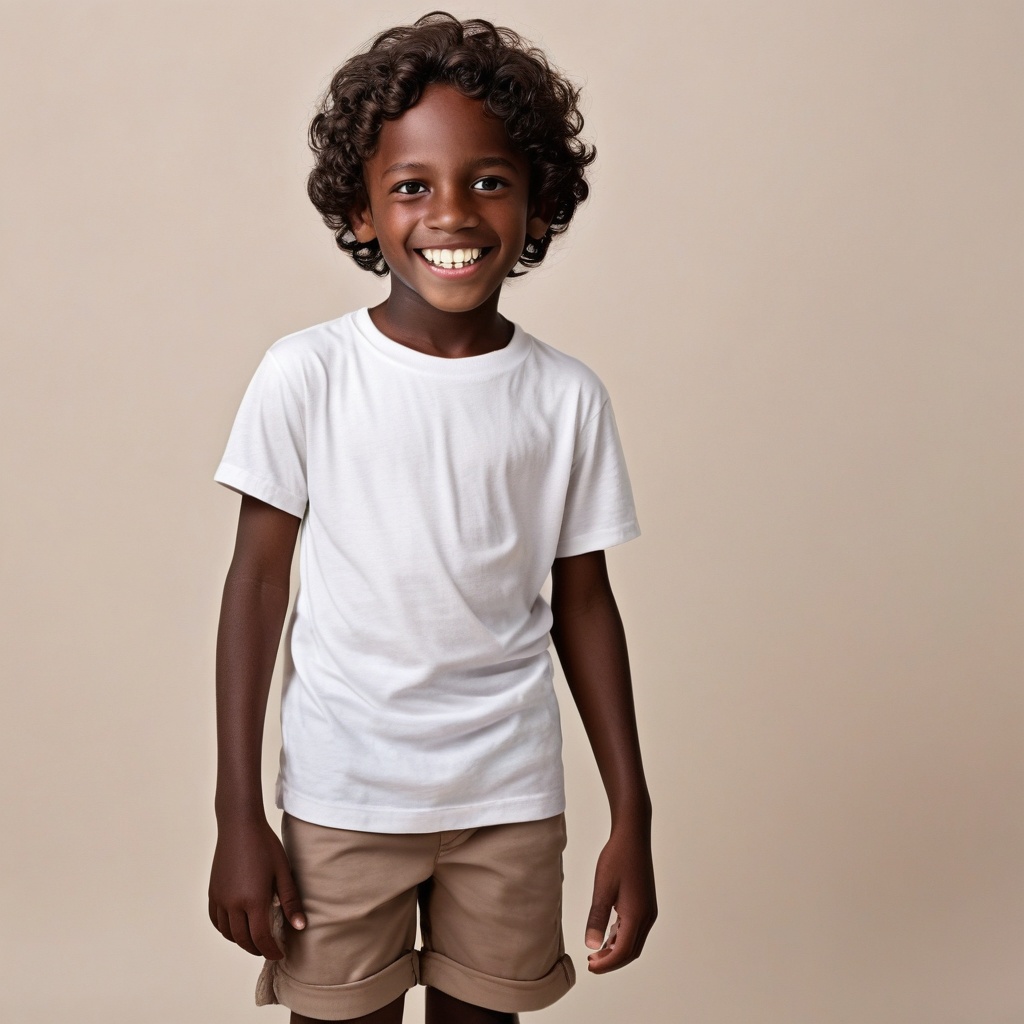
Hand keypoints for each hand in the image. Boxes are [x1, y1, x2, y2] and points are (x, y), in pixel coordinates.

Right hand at [208, 815, 305, 959]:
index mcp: (253, 900)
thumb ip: (290, 901)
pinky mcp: (212, 892)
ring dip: (240, 941)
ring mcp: (220, 898)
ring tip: (254, 939)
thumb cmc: (265, 846)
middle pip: (243, 939)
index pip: (260, 938)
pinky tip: (235, 927)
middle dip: (257, 948)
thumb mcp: (283, 872)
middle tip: (269, 949)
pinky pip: (215, 920)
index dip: (271, 950)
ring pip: (227, 932)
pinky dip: (225, 929)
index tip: (279, 954)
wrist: (240, 826)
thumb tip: (301, 927)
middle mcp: (233, 903)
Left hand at [584, 821, 656, 972]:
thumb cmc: (617, 859)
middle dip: (612, 961)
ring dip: (617, 950)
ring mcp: (648, 910)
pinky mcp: (646, 903)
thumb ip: (597, 918)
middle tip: (591, 962)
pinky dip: (622, 938)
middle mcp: (647, 916)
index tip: (590, 966)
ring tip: (596, 951)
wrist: (632, 836)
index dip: (606, 963)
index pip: (623, 951)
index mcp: (637, 915)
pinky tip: (608, 934)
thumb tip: (592, 945)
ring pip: (635, 941)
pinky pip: (636, 929)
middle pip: (631, 951)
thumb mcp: (602, 888)